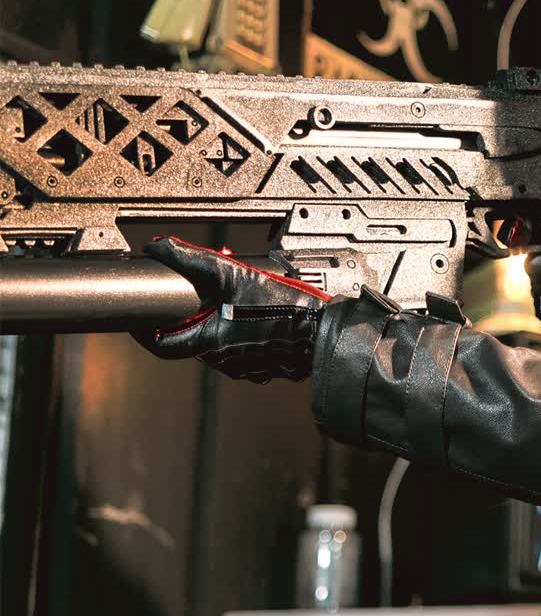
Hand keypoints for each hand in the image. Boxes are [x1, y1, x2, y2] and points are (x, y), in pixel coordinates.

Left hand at [133, 237, 327, 382]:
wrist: (324, 332)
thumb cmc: (285, 310)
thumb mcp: (234, 274)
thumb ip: (193, 259)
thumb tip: (162, 248)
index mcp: (210, 342)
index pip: (162, 345)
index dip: (146, 332)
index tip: (141, 320)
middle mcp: (224, 360)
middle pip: (193, 340)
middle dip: (191, 317)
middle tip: (197, 297)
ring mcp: (245, 366)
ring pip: (217, 345)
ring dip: (217, 324)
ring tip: (232, 299)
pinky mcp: (264, 366)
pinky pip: (241, 351)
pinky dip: (238, 333)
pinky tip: (253, 315)